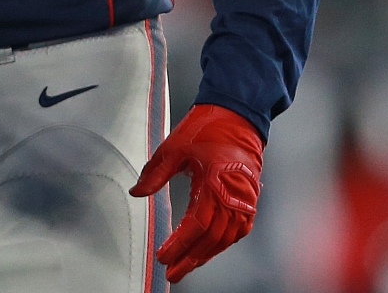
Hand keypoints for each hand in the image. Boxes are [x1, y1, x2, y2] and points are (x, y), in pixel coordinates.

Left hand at [129, 104, 263, 283]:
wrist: (237, 115)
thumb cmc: (207, 128)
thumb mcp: (174, 147)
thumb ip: (155, 173)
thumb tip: (137, 193)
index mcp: (215, 183)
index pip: (197, 225)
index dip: (180, 245)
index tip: (164, 256)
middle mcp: (233, 196)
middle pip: (212, 239)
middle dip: (191, 258)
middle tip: (172, 271)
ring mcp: (245, 199)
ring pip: (226, 238)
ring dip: (206, 255)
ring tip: (187, 265)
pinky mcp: (250, 198)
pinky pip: (239, 230)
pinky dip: (223, 243)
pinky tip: (210, 250)